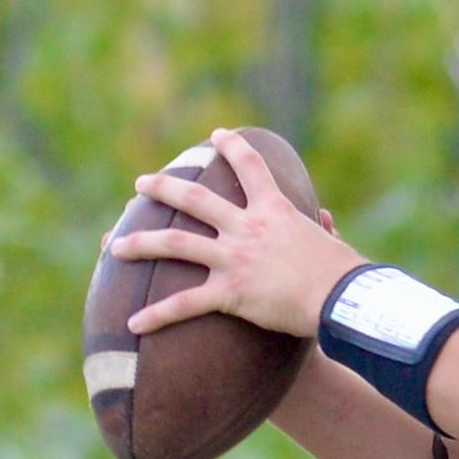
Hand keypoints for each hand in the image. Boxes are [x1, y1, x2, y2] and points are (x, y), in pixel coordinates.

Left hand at [106, 126, 365, 339]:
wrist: (342, 299)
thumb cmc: (344, 274)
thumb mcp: (333, 242)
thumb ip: (321, 227)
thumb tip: (324, 217)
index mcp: (274, 211)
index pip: (250, 167)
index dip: (232, 147)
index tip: (216, 134)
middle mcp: (247, 228)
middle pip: (195, 199)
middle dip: (164, 188)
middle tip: (141, 183)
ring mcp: (235, 258)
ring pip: (177, 244)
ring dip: (142, 242)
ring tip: (114, 245)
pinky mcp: (230, 292)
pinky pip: (185, 304)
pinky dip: (157, 315)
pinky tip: (133, 323)